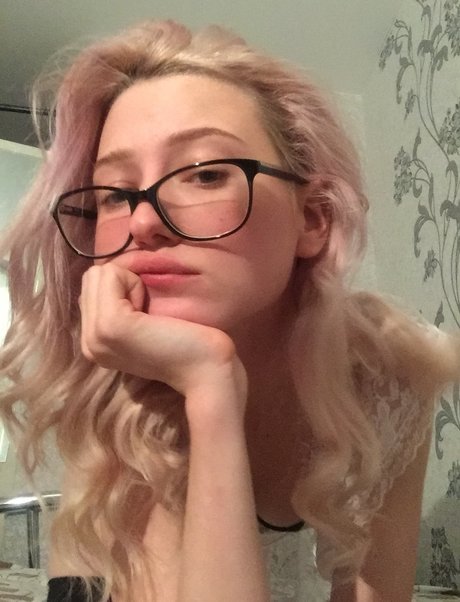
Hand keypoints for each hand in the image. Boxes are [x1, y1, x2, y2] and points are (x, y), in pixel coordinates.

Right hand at [80, 263, 247, 422]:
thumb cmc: (184, 344)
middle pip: (91, 278)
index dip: (122, 289)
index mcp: (92, 343)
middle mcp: (87, 342)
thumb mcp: (140, 326)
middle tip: (148, 314)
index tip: (146, 316)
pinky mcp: (110, 324)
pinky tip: (151, 314)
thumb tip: (108, 272)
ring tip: (149, 315)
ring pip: (99, 274)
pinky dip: (135, 284)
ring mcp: (96, 334)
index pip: (90, 288)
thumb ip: (117, 306)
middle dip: (123, 283)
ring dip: (129, 283)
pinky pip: (112, 275)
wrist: (204, 369)